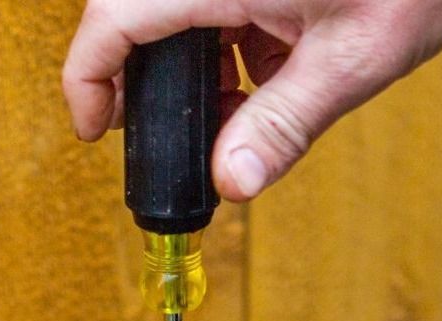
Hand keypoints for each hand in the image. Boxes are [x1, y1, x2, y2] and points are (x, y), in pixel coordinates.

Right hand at [63, 0, 441, 200]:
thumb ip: (286, 124)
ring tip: (235, 115)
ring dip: (197, 71)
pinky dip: (234, 46)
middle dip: (148, 85)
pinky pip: (221, 5)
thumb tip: (232, 182)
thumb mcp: (353, 57)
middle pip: (136, 17)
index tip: (95, 130)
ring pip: (180, 15)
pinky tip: (271, 74)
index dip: (87, 82)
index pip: (112, 22)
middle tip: (172, 139)